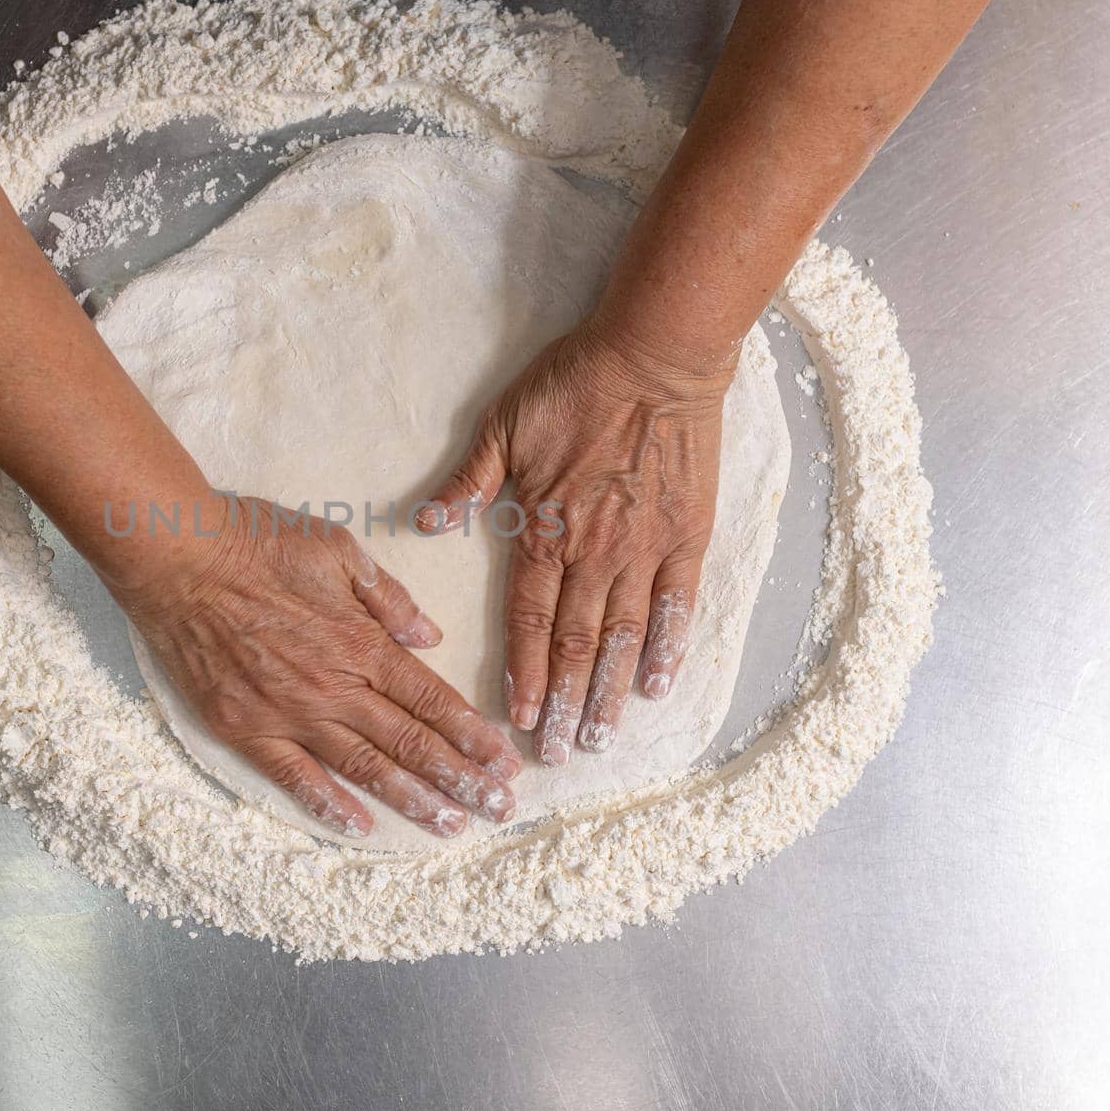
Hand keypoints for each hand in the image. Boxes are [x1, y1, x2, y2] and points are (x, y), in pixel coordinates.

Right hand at [112, 498, 521, 838]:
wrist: (178, 558)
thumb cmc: (256, 542)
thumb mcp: (337, 549)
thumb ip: (388, 597)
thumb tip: (429, 637)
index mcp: (362, 643)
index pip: (431, 699)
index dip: (471, 735)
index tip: (502, 762)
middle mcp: (334, 687)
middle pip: (409, 743)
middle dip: (459, 778)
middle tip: (497, 808)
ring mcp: (289, 714)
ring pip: (363, 768)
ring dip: (411, 799)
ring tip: (449, 825)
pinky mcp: (246, 728)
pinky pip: (295, 777)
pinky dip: (329, 805)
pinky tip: (361, 826)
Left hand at [417, 328, 730, 765]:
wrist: (656, 355)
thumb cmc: (573, 385)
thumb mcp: (501, 425)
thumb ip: (465, 483)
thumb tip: (423, 524)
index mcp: (544, 531)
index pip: (528, 620)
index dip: (524, 673)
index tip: (517, 719)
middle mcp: (594, 552)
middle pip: (574, 644)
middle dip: (563, 704)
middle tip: (557, 754)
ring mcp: (644, 548)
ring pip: (623, 637)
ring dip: (609, 692)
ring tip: (601, 738)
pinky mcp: (686, 536)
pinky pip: (676, 605)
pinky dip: (666, 648)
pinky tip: (656, 686)